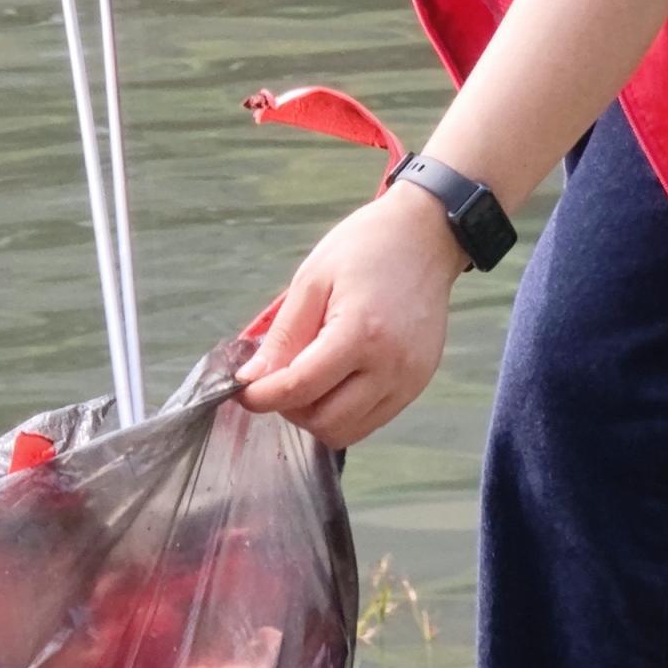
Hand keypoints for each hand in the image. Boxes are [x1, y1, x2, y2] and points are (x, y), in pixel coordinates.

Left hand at [233, 185, 464, 445]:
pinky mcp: (418, 383)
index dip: (262, 396)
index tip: (241, 391)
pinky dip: (345, 411)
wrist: (425, 236)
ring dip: (318, 415)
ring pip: (349, 431)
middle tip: (277, 379)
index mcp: (361, 333)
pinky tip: (335, 378)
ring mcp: (409, 379)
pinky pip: (373, 419)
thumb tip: (252, 378)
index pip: (300, 388)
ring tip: (307, 378)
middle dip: (290, 408)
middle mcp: (391, 366)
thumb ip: (283, 335)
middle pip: (326, 422)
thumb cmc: (366, 247)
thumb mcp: (312, 279)